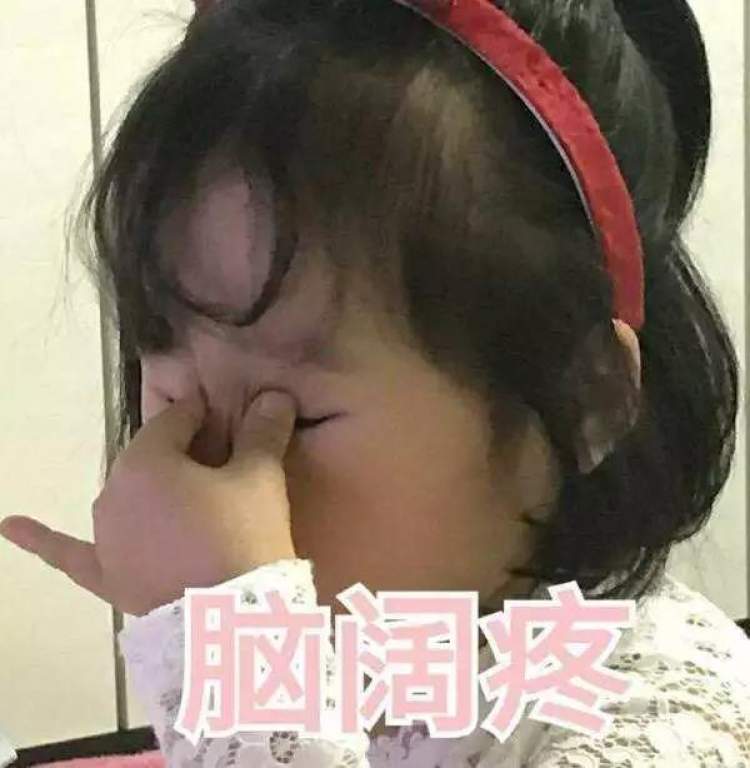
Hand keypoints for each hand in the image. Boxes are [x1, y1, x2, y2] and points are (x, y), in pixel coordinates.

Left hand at [0, 389, 297, 615]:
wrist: (229, 621)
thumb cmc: (242, 536)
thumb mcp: (260, 478)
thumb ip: (263, 432)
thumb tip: (274, 395)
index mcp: (146, 461)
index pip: (175, 419)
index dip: (205, 415)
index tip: (230, 418)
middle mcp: (114, 493)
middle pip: (152, 459)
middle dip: (183, 454)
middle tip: (223, 463)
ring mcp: (105, 538)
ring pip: (128, 499)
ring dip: (150, 492)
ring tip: (184, 496)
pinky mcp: (106, 576)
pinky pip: (71, 553)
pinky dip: (42, 540)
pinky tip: (12, 526)